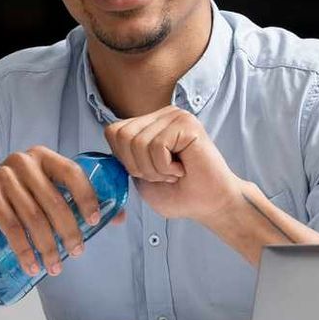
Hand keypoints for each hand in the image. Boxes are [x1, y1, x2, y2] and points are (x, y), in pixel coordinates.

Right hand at [0, 147, 118, 278]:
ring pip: (34, 218)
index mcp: (42, 157)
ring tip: (54, 268)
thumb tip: (118, 217)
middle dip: (69, 231)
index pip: (72, 172)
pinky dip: (24, 251)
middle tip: (77, 253)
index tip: (94, 222)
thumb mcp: (43, 197)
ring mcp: (2, 176)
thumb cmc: (13, 206)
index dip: (86, 197)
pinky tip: (32, 267)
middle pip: (54, 200)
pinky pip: (11, 227)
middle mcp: (22, 161)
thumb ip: (74, 202)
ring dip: (47, 247)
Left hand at [102, 107, 241, 223]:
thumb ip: (123, 155)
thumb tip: (110, 134)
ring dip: (154, 169)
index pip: (113, 132)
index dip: (124, 160)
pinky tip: (182, 169)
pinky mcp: (186, 123)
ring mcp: (174, 116)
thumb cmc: (178, 193)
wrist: (209, 204)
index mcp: (148, 124)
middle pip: (122, 136)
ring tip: (174, 172)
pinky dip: (166, 167)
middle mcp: (161, 115)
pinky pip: (157, 146)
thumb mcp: (139, 176)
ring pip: (138, 142)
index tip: (148, 172)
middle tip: (163, 174)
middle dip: (138, 166)